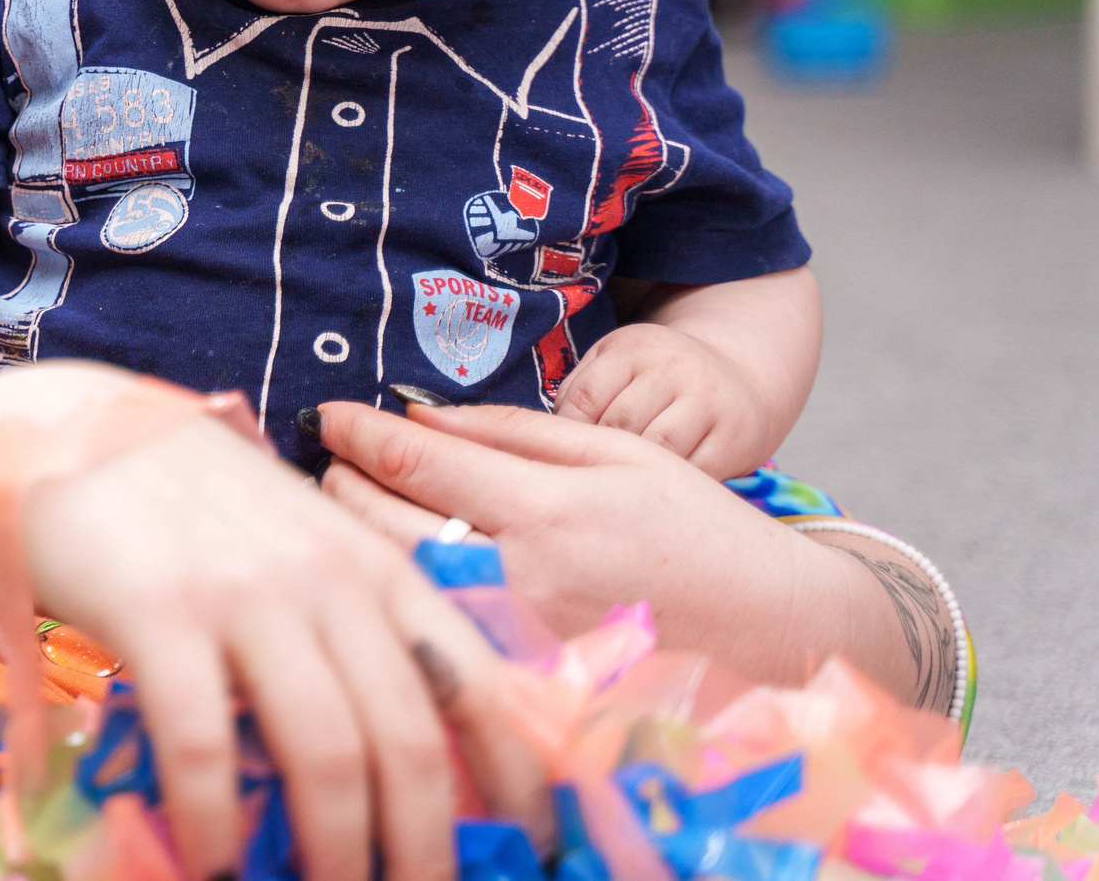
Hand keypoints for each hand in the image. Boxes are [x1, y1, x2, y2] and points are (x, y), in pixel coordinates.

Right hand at [19, 411, 553, 880]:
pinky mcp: (159, 610)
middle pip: (408, 737)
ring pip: (326, 752)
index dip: (516, 778)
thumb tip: (405, 746)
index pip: (477, 681)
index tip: (529, 847)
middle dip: (423, 845)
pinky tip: (212, 863)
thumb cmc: (185, 501)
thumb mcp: (295, 539)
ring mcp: (244, 591)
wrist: (61, 433)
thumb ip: (349, 619)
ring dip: (335, 852)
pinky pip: (203, 744)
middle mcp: (325, 577)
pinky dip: (215, 821)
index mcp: (373, 564)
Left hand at [311, 401, 940, 705]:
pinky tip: (389, 570)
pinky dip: (399, 597)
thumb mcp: (615, 452)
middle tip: (326, 460)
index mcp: (549, 511)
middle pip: (383, 528)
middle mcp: (524, 580)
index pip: (417, 464)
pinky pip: (433, 633)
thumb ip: (508, 433)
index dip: (356, 434)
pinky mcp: (520, 683)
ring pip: (395, 584)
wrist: (773, 632)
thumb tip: (416, 414)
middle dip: (339, 487)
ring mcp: (518, 641)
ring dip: (355, 542)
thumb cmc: (694, 527)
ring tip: (345, 507)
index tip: (325, 414)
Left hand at [552, 322, 774, 477]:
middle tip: (582, 485)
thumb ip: (578, 392)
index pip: (585, 398)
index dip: (565, 436)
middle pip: (620, 426)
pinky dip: (673, 489)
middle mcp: (673, 368)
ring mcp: (709, 400)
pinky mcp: (737, 434)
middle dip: (597, 460)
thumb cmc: (656, 379)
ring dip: (634, 476)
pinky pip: (697, 471)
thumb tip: (532, 435)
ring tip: (615, 496)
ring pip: (660, 449)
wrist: (738, 374)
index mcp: (632, 349)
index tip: (554, 461)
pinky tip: (656, 498)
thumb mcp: (615, 365)